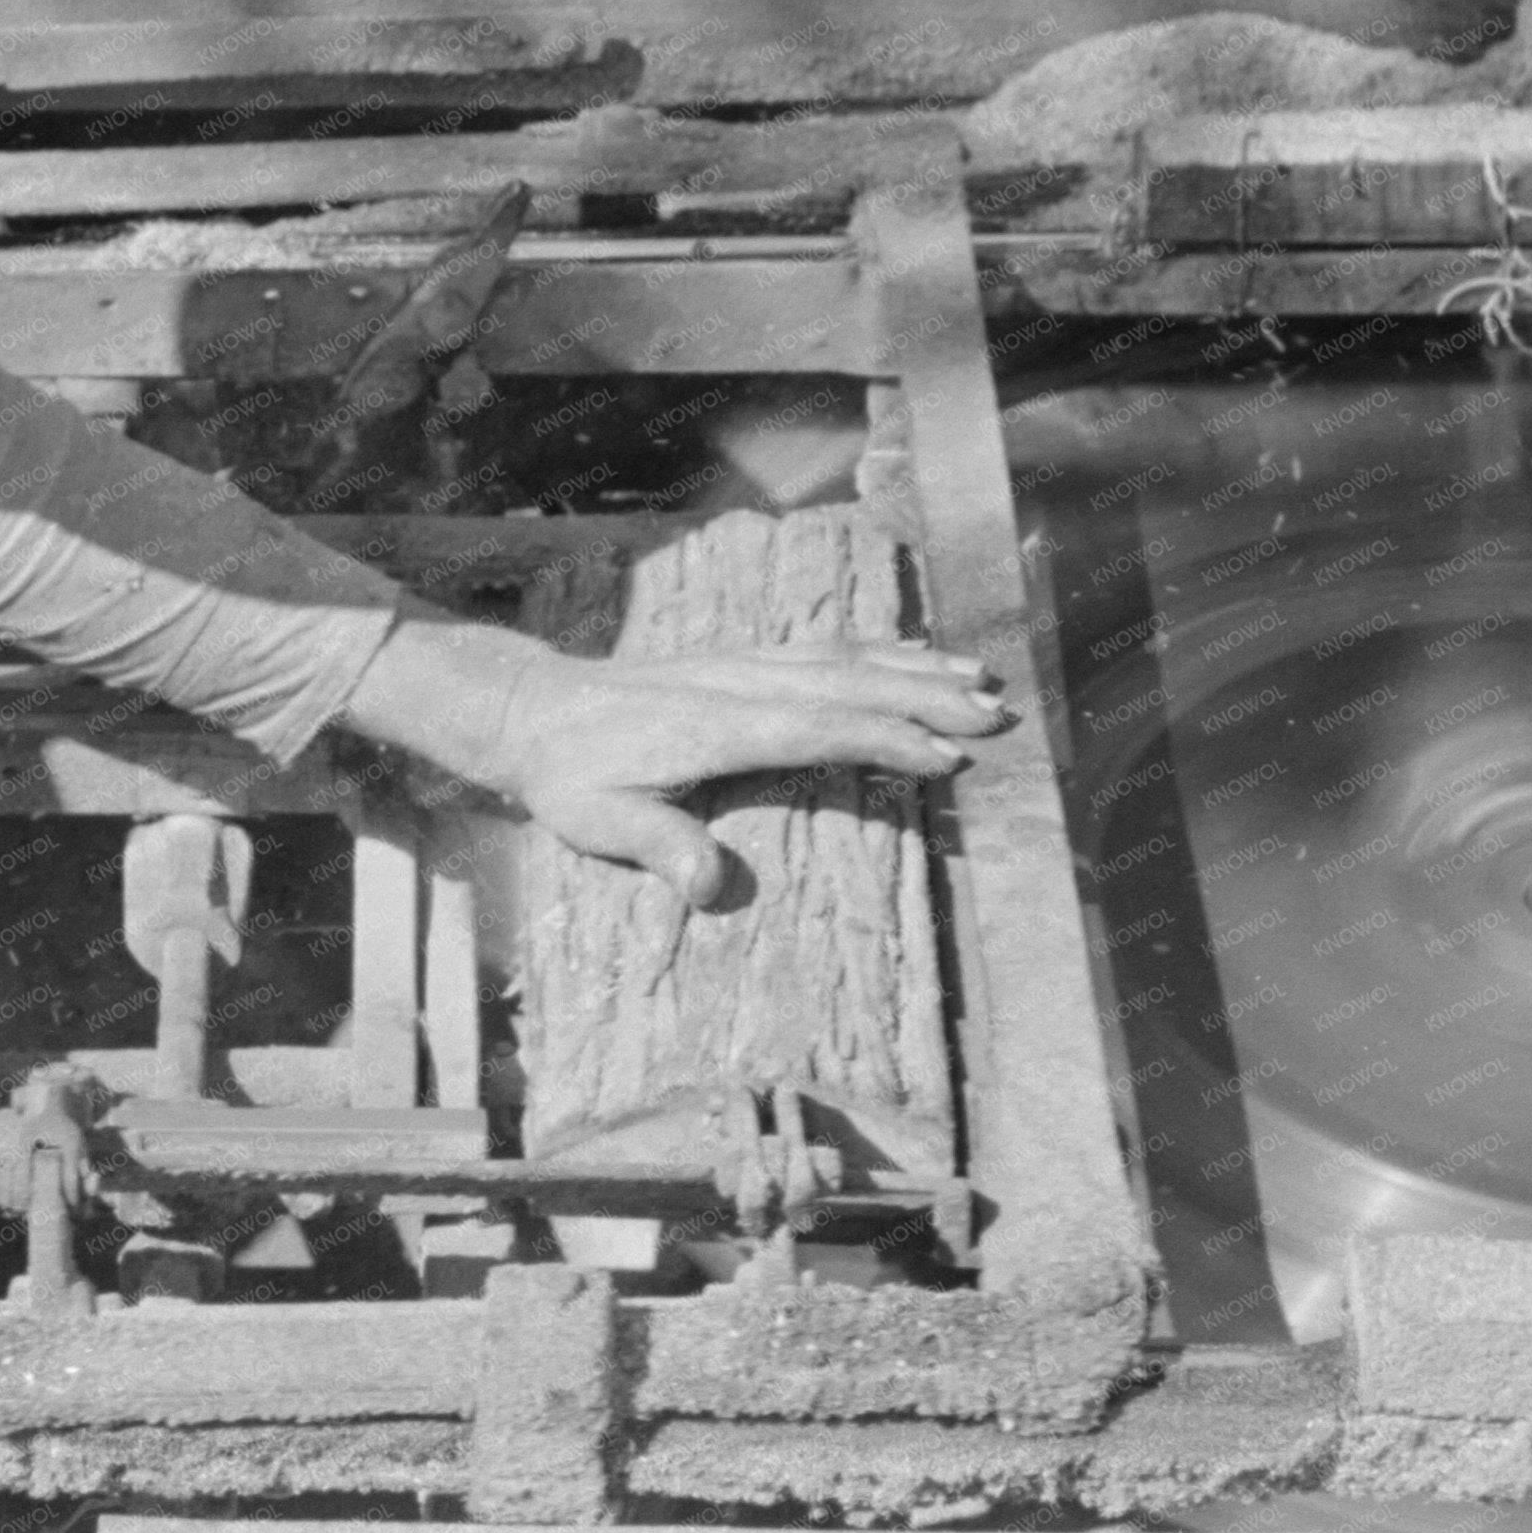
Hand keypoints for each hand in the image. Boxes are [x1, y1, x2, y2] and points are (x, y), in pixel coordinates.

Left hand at [342, 616, 1013, 905]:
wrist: (534, 711)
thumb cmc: (570, 777)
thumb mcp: (595, 822)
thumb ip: (656, 848)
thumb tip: (709, 886)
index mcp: (713, 725)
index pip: (814, 729)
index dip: (882, 739)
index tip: (946, 756)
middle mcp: (738, 682)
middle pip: (847, 684)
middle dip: (925, 697)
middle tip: (997, 714)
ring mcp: (742, 662)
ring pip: (844, 657)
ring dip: (915, 667)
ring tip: (981, 677)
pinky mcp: (743, 658)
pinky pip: (824, 647)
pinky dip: (879, 648)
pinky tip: (919, 651)